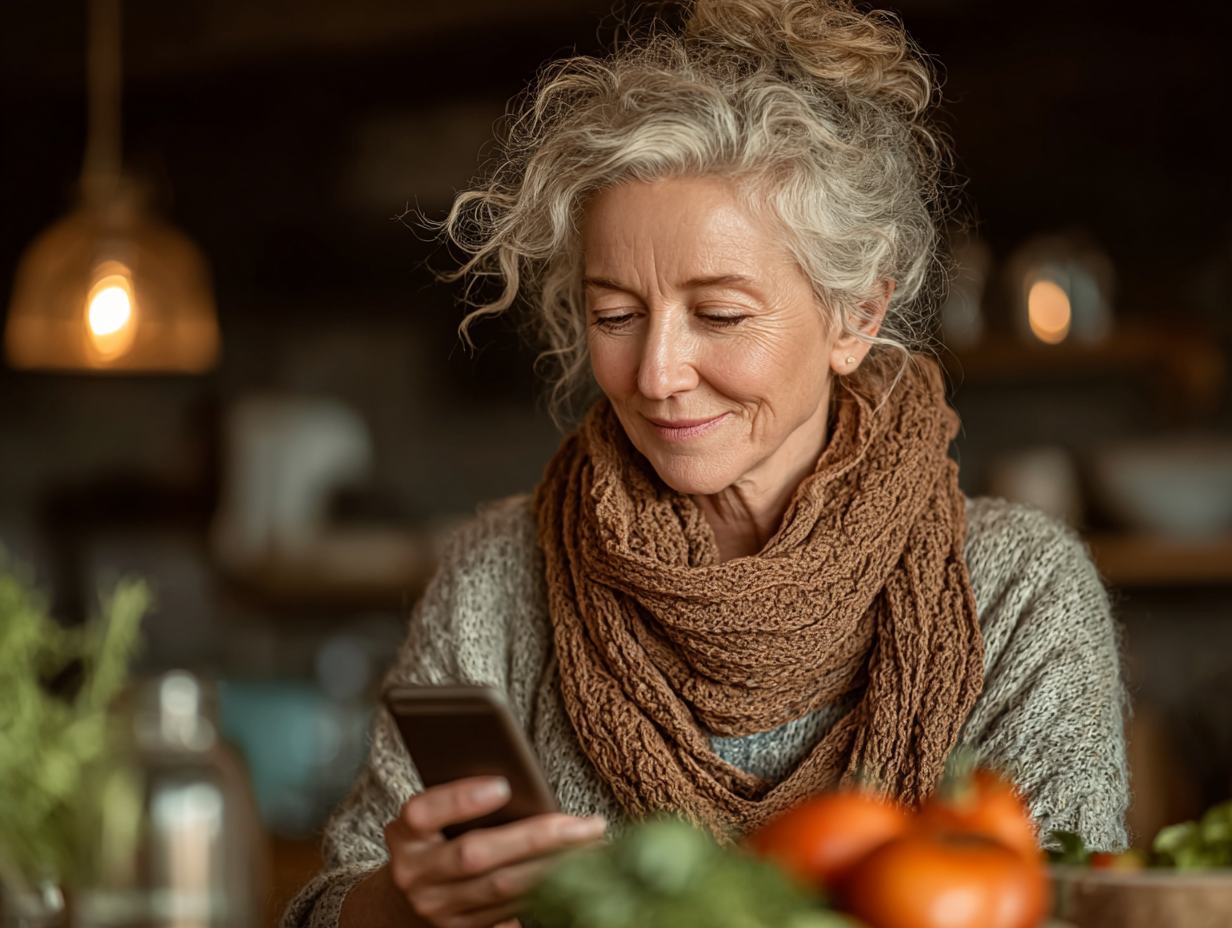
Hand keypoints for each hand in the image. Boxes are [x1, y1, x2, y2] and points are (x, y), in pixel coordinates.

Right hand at [384, 776, 605, 927]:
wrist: (407, 900)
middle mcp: (416, 875)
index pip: (424, 812)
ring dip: (554, 866)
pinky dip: (548, 890)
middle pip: (476, 855)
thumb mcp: (434, 815)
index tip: (503, 784)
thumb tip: (519, 782)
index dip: (461, 799)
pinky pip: (512, 911)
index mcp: (405, 834)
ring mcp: (439, 909)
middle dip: (537, 838)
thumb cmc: (435, 839)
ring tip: (594, 846)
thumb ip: (462, 800)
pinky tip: (578, 873)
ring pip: (502, 889)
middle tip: (588, 824)